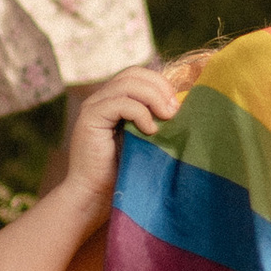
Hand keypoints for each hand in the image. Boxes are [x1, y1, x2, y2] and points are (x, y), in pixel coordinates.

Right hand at [64, 60, 182, 219]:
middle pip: (133, 73)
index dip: (160, 84)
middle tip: (174, 111)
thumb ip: (156, 120)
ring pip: (127, 83)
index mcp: (114, 100)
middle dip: (159, 88)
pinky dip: (140, 112)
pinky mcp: (89, 118)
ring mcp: (93, 106)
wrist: (95, 196)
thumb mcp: (146, 139)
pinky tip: (150, 131)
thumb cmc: (125, 172)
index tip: (177, 106)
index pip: (138, 74)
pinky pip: (119, 102)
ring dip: (153, 98)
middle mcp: (101, 98)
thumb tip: (181, 106)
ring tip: (166, 118)